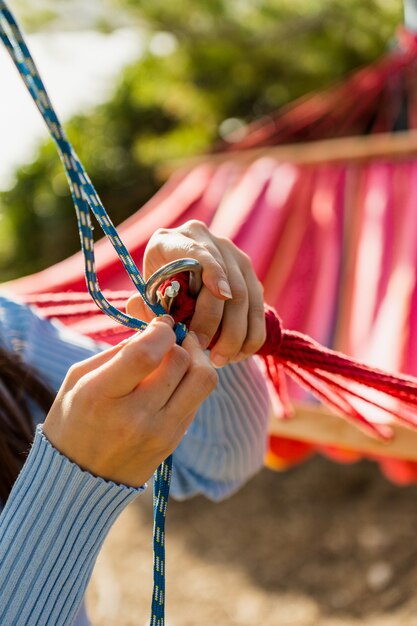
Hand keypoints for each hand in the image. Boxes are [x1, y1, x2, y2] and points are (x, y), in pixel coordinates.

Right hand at [43, 316, 217, 486]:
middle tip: (170, 338)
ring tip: (179, 355)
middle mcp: (133, 417)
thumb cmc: (74, 418)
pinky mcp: (173, 442)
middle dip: (179, 341)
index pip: (147, 353)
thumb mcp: (80, 377)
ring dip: (195, 359)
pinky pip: (197, 399)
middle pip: (181, 361)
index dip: (162, 330)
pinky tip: (173, 382)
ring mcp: (158, 433)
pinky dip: (190, 382)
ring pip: (203, 380)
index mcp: (100, 395)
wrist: (77, 480)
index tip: (160, 324)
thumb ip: (120, 349)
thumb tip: (157, 325)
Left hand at [128, 220, 265, 367]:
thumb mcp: (145, 293)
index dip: (212, 270)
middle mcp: (210, 241)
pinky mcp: (250, 276)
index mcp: (176, 239)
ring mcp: (234, 257)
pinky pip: (258, 307)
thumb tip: (162, 324)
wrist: (175, 275)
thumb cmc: (156, 287)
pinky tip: (238, 354)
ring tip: (221, 360)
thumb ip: (146, 307)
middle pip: (227, 281)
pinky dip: (251, 334)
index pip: (199, 251)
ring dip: (236, 334)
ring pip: (246, 297)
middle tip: (207, 353)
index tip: (221, 295)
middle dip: (219, 322)